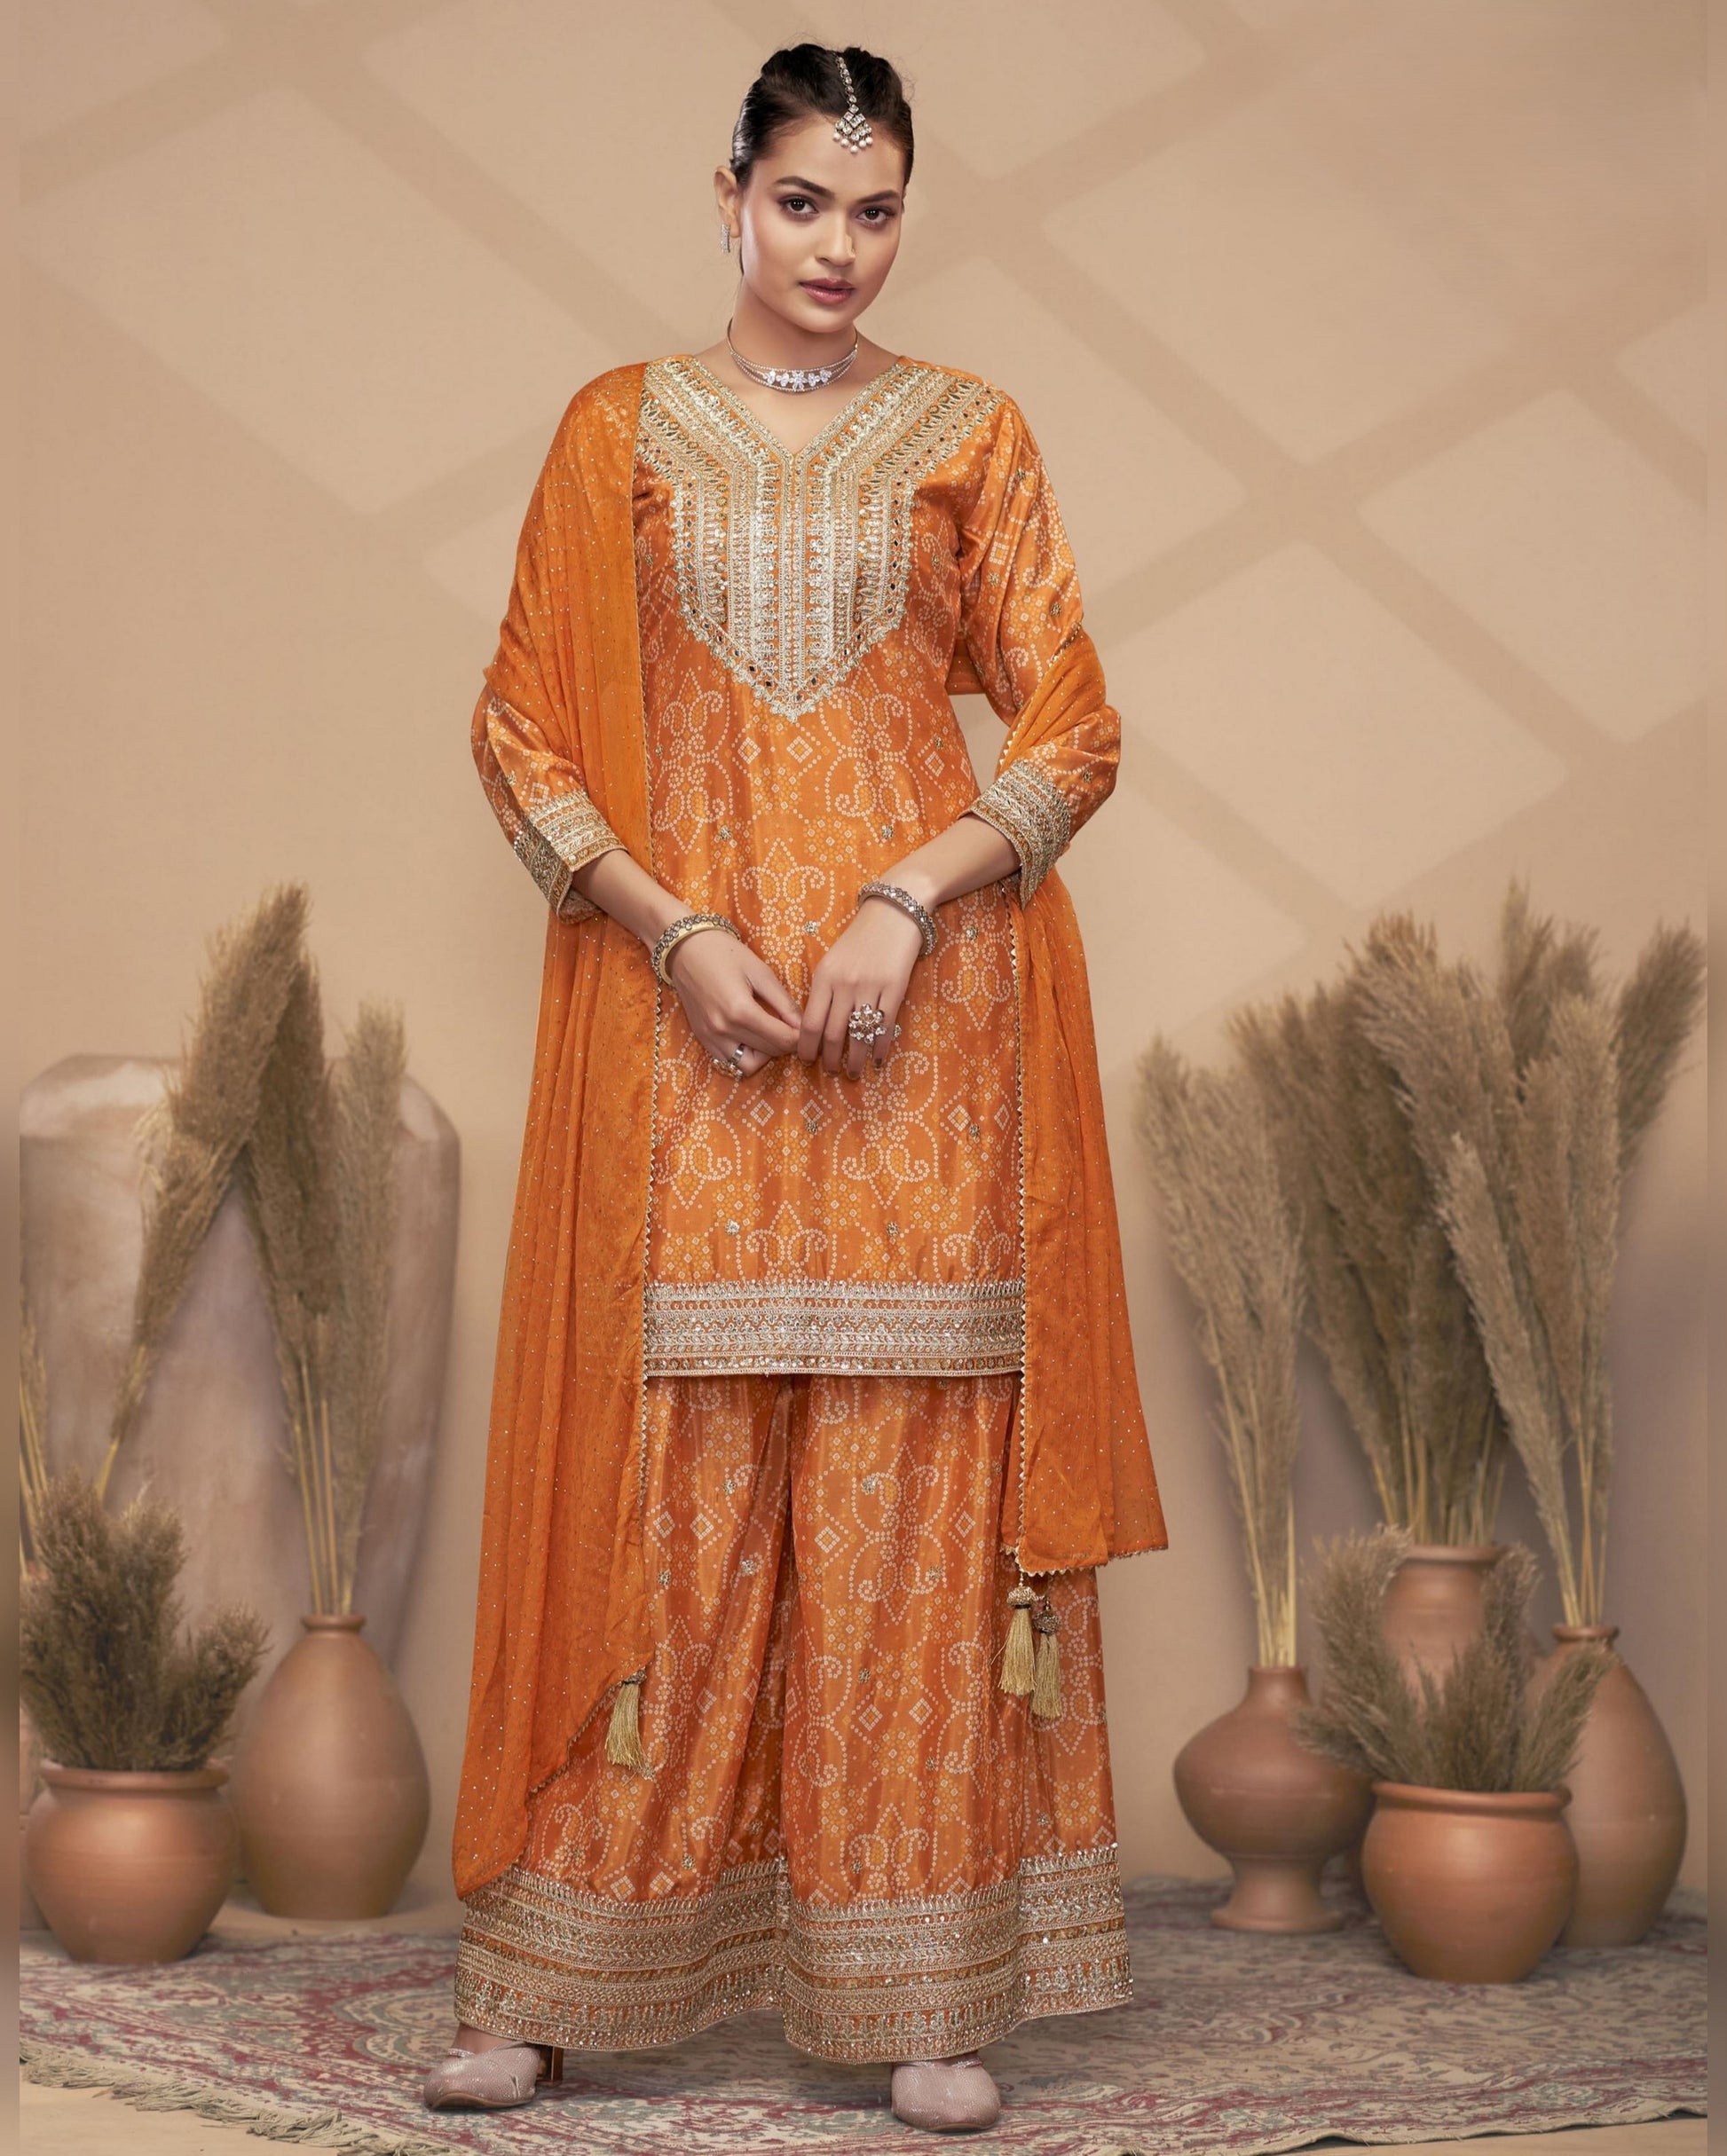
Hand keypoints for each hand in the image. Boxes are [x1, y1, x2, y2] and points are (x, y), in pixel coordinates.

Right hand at [666, 926, 802, 1078]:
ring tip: (769, 1033)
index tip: (805, 1026)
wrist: (687, 950)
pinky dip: (744, 1055)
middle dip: (786, 1043)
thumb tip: (804, 1025)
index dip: (800, 1036)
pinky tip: (750, 1037)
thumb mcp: (761, 973)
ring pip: (749, 1065)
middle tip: (791, 1027)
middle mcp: (724, 1030)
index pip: (783, 1040)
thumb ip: (783, 1003)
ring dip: (765, 1054)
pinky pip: (729, 1062)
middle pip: (770, 1053)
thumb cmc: (726, 954)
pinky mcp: (703, 1039)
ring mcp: (711, 1038)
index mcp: (741, 1011)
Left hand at [798, 897, 923, 1078]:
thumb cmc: (860, 939)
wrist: (893, 912)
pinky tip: (876, 1059)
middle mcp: (844, 985)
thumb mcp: (832, 960)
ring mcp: (870, 988)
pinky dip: (879, 1048)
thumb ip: (823, 990)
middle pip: (832, 1034)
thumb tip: (815, 1027)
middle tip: (830, 1072)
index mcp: (824, 977)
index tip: (806, 1061)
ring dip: (854, 1060)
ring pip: (858, 1035)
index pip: (810, 1022)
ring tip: (853, 1073)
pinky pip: (884, 1027)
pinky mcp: (895, 989)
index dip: (806, 1047)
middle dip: (830, 1059)